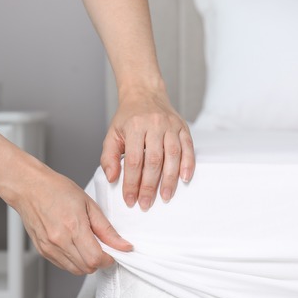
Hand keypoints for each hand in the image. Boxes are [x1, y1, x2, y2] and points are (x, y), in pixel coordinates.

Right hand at [11, 168, 132, 274]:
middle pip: (87, 268)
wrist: (29, 187)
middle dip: (99, 261)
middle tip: (101, 246)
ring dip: (86, 262)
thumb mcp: (89, 204)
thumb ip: (106, 229)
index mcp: (73, 227)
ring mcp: (49, 248)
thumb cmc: (56, 190)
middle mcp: (59, 241)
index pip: (96, 259)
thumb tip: (122, 245)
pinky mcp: (43, 250)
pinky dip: (74, 261)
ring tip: (87, 244)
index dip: (109, 259)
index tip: (112, 251)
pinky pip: (64, 265)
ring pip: (76, 270)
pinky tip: (74, 245)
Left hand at [101, 85, 194, 210]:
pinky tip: (184, 179)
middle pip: (153, 161)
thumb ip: (109, 157)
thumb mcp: (112, 134)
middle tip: (146, 204)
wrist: (145, 93)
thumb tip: (113, 178)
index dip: (132, 183)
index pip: (134, 161)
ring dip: (169, 179)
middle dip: (149, 186)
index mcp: (134, 127)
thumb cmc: (128, 117)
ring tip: (165, 197)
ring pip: (172, 156)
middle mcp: (154, 125)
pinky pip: (188, 147)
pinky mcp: (183, 127)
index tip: (130, 199)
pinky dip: (188, 164)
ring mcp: (171, 126)